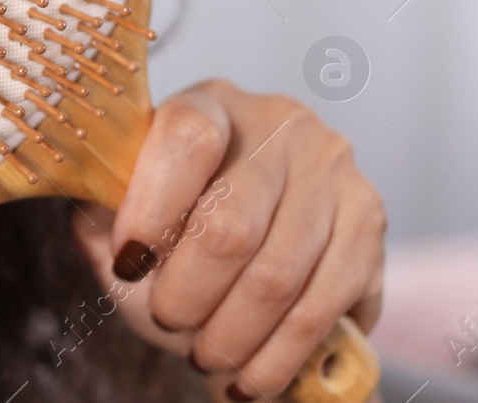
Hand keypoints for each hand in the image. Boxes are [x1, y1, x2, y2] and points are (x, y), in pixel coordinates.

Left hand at [69, 79, 385, 400]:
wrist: (251, 218)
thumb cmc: (174, 208)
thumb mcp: (127, 199)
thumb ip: (106, 213)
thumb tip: (111, 242)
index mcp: (211, 102)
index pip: (187, 138)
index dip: (153, 206)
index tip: (128, 263)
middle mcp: (280, 125)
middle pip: (232, 224)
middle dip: (190, 292)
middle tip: (167, 320)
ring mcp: (333, 172)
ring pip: (278, 276)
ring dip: (233, 335)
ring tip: (205, 356)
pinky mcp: (370, 223)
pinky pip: (324, 306)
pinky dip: (280, 357)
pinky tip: (249, 378)